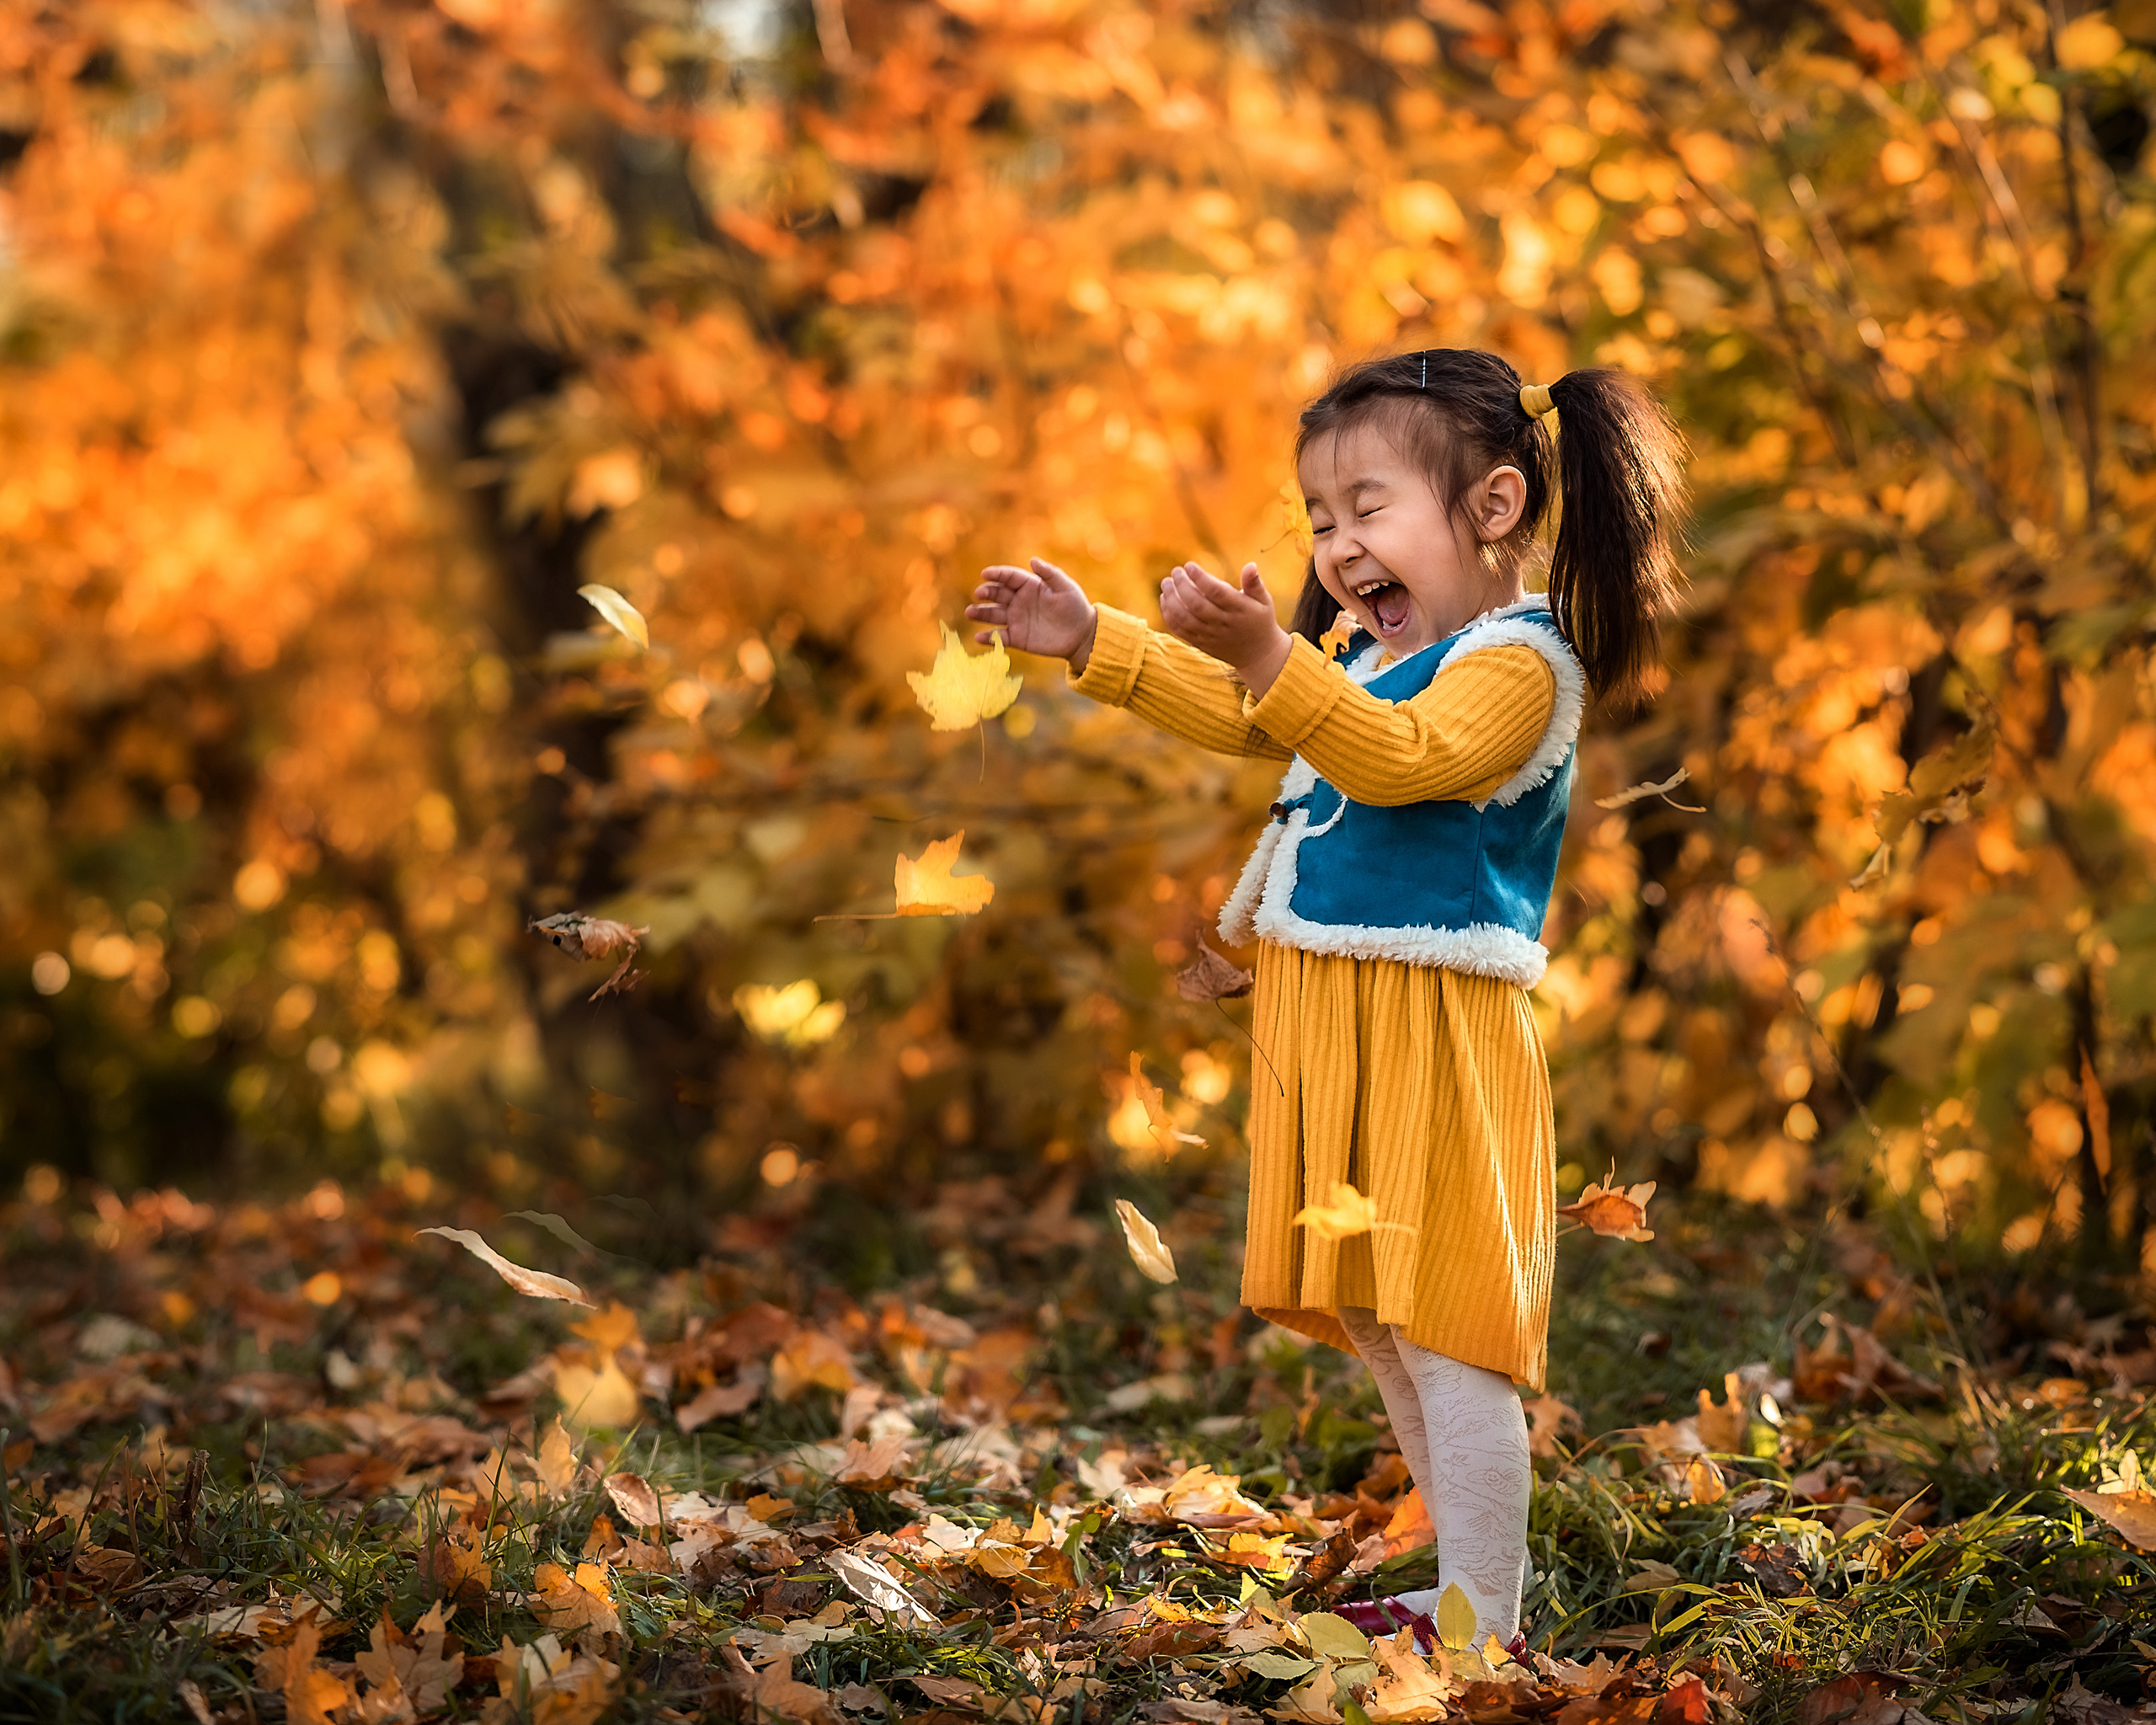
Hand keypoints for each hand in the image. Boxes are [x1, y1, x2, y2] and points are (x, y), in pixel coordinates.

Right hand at [967, 558, 1098, 670]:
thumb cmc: (1075, 607)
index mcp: (1029, 586)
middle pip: (997, 594)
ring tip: (970, 612)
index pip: (1009, 577)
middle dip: (986, 592)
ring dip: (981, 613)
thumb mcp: (1066, 587)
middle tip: (979, 594)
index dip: (997, 574)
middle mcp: (1019, 601)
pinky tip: (979, 637)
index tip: (985, 574)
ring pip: (993, 614)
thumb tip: (1033, 560)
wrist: (1081, 634)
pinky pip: (999, 637)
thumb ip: (1050, 574)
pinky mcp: (1017, 638)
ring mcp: (1016, 619)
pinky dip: (988, 638)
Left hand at [1159, 561, 1292, 695]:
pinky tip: (1165, 599)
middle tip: (1175, 571)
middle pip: (1197, 604)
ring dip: (1171, 599)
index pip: (1216, 592)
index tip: (1189, 565)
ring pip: (1185, 618)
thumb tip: (1250, 565)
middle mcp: (1224, 623)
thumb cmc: (1260, 620)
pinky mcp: (1201, 643)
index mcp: (1239, 609)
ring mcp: (1211, 635)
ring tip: (1166, 583)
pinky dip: (1169, 615)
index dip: (1200, 578)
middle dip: (1182, 585)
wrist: (1258, 654)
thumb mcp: (1264, 601)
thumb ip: (1254, 583)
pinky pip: (1180, 630)